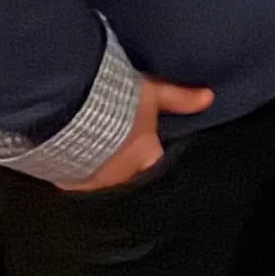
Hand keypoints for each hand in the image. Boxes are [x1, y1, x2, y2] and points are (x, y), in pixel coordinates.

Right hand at [58, 74, 213, 192]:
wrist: (69, 110)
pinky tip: (68, 154)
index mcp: (145, 157)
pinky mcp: (65, 181)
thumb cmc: (115, 101)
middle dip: (124, 163)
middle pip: (128, 174)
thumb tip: (209, 98)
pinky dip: (74, 169)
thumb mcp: (152, 93)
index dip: (151, 155)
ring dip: (98, 166)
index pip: (154, 163)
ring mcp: (91, 183)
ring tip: (91, 147)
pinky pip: (73, 179)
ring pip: (100, 179)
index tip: (147, 147)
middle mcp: (120, 176)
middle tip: (116, 145)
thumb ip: (180, 98)